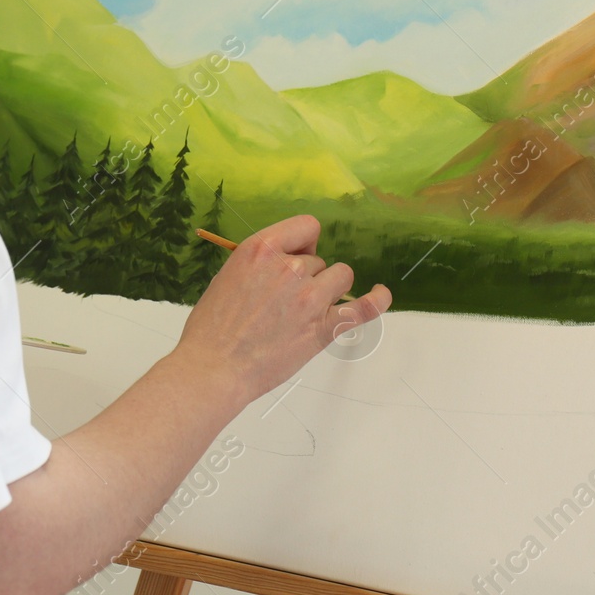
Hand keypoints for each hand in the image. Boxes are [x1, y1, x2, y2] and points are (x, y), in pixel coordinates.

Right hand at [174, 214, 391, 405]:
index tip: (295, 257)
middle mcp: (289, 267)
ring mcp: (309, 297)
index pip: (306, 227)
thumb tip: (286, 262)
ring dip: (329, 289)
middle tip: (283, 303)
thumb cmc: (212, 327)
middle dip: (307, 277)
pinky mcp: (323, 327)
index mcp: (261, 249)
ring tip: (307, 310)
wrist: (214, 367)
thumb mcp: (228, 275)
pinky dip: (377, 300)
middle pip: (319, 260)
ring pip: (340, 277)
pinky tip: (381, 294)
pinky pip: (364, 307)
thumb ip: (261, 263)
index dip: (304, 243)